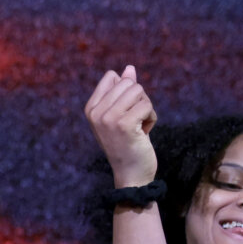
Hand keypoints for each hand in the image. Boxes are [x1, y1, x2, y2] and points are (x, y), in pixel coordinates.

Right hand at [84, 65, 158, 186]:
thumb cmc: (127, 144)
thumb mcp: (122, 114)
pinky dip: (151, 118)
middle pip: (128, 82)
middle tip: (134, 121)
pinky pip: (146, 105)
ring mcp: (108, 118)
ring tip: (139, 127)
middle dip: (139, 99)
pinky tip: (144, 132)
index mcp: (91, 108)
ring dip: (146, 108)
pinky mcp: (123, 124)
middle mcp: (96, 112)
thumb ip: (123, 91)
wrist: (131, 174)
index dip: (126, 91)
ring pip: (138, 91)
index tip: (124, 113)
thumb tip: (129, 68)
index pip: (112, 76)